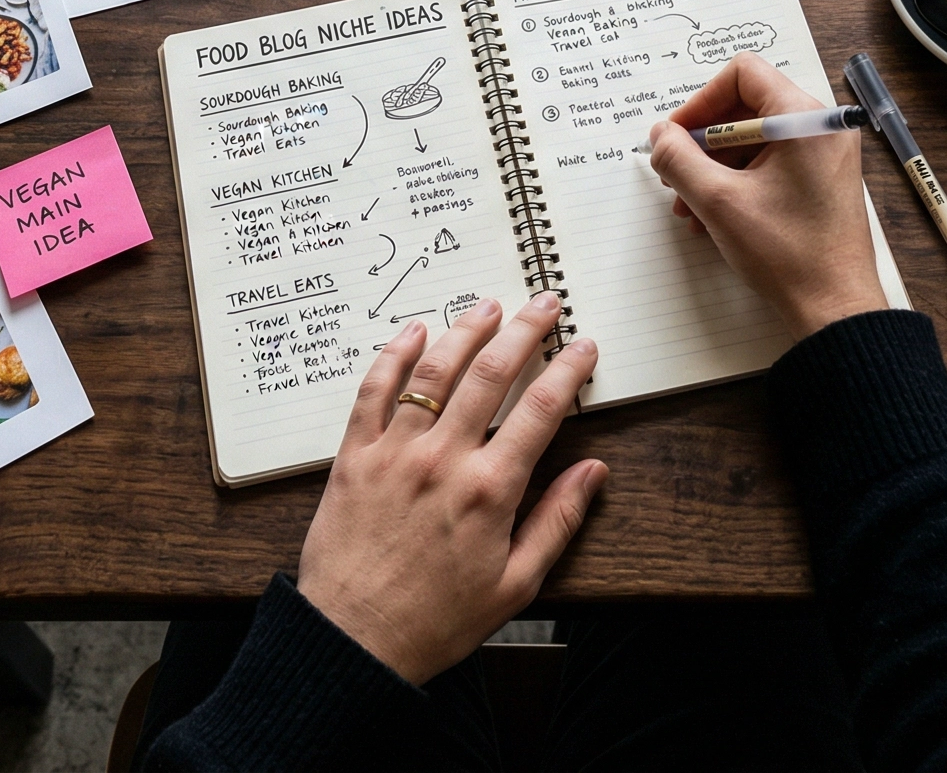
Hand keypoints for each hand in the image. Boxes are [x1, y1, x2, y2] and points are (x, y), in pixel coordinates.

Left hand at [297, 294, 603, 684]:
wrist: (354, 641)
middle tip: (544, 304)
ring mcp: (394, 453)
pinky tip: (412, 332)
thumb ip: (558, 520)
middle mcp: (442, 460)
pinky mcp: (353, 457)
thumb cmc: (436, 621)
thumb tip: (593, 471)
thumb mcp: (517, 584)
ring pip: (433, 371)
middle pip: (491, 374)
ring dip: (465, 330)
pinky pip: (373, 391)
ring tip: (488, 305)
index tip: (584, 345)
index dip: (568, 370)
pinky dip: (394, 355)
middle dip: (524, 331)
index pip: (540, 410)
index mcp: (489, 491)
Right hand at [647, 52, 885, 339]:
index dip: (701, 101)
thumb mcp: (719, 202)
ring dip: (714, 168)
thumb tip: (659, 134)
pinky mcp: (821, 181)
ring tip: (688, 205)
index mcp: (804, 119)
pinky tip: (712, 217)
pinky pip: (771, 164)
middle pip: (746, 108)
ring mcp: (824, 155)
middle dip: (703, 142)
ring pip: (754, 140)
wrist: (835, 307)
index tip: (676, 136)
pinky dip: (737, 182)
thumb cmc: (789, 254)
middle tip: (674, 173)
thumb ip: (679, 159)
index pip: (743, 74)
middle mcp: (820, 128)